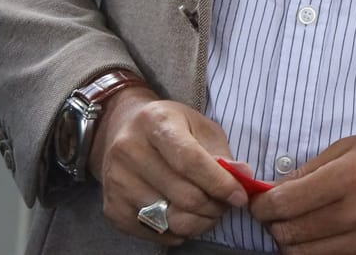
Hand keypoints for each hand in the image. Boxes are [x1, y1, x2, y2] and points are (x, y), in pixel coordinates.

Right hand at [91, 87, 248, 245]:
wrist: (123, 129)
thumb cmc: (170, 127)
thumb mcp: (200, 126)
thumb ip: (222, 152)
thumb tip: (243, 178)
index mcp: (155, 122)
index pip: (190, 161)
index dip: (219, 183)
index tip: (239, 197)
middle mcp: (129, 150)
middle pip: (182, 195)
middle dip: (214, 207)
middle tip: (225, 205)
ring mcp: (117, 181)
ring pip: (169, 218)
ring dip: (198, 222)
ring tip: (208, 211)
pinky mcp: (111, 207)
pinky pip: (152, 233)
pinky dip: (176, 233)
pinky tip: (184, 218)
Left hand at [251, 122, 355, 254]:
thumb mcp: (353, 144)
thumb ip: (310, 170)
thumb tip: (274, 192)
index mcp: (351, 176)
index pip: (283, 204)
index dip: (262, 205)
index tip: (261, 202)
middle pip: (290, 236)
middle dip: (275, 225)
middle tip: (278, 213)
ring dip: (295, 242)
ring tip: (302, 224)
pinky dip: (322, 251)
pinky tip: (326, 235)